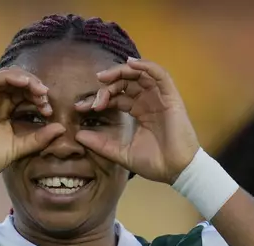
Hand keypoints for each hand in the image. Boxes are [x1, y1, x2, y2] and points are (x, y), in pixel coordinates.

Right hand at [0, 67, 65, 182]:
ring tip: (39, 89)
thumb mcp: (21, 147)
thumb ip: (40, 138)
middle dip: (35, 87)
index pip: (26, 95)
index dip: (39, 98)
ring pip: (9, 77)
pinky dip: (10, 77)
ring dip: (26, 80)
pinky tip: (24, 83)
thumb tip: (62, 128)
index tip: (49, 111)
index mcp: (7, 111)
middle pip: (20, 83)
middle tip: (46, 97)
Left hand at [75, 58, 199, 183]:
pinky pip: (160, 75)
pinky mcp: (171, 97)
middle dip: (107, 84)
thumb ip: (100, 144)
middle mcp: (148, 101)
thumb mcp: (120, 153)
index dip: (99, 98)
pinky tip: (131, 65)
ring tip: (104, 77)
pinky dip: (146, 66)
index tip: (80, 107)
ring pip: (140, 74)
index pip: (117, 97)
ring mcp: (160, 98)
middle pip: (126, 83)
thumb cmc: (154, 163)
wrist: (176, 171)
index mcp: (139, 112)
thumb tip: (78, 136)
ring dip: (121, 71)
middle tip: (94, 93)